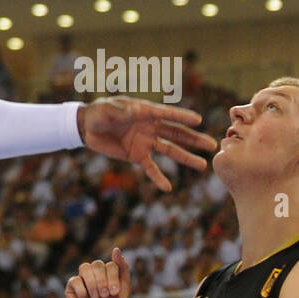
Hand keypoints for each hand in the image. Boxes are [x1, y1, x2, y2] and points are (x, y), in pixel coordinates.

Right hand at [65, 248, 130, 297]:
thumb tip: (116, 249)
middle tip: (104, 296)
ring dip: (93, 285)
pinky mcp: (71, 286)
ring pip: (85, 268)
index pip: (111, 264)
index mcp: (108, 273)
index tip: (114, 293)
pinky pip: (75, 280)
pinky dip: (82, 293)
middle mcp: (95, 273)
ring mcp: (82, 278)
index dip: (113, 278)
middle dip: (102, 282)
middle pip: (97, 264)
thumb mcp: (124, 290)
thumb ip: (123, 269)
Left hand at [78, 98, 217, 191]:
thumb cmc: (97, 113)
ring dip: (185, 158)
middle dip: (194, 139)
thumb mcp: (107, 109)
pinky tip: (168, 187)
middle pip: (176, 133)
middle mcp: (149, 126)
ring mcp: (145, 141)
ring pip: (169, 150)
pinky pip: (150, 167)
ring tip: (203, 165)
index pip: (166, 114)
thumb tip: (135, 110)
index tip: (199, 120)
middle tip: (212, 144)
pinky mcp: (136, 155)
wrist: (85, 127)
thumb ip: (121, 111)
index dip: (181, 117)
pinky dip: (158, 177)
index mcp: (144, 112)